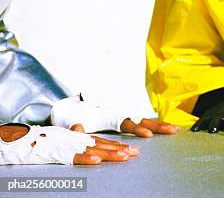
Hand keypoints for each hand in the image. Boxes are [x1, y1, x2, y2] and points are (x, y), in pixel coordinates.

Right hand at [0, 124, 138, 165]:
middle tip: (135, 154)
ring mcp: (67, 146)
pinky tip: (97, 161)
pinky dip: (85, 159)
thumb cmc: (40, 139)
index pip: (101, 141)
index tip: (132, 149)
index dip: (117, 145)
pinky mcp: (57, 153)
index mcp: (77, 137)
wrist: (19, 138)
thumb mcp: (60, 136)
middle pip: (101, 145)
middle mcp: (75, 140)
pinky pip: (73, 157)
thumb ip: (74, 135)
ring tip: (124, 157)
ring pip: (92, 150)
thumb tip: (82, 130)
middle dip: (119, 150)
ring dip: (108, 154)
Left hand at [52, 95, 178, 135]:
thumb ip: (78, 125)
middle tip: (173, 130)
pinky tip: (166, 128)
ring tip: (175, 129)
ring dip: (160, 125)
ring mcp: (124, 114)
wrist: (75, 101)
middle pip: (143, 120)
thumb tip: (78, 128)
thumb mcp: (74, 119)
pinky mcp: (125, 117)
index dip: (137, 128)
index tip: (147, 135)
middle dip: (158, 125)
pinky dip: (155, 125)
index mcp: (109, 114)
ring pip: (146, 120)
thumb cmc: (74, 112)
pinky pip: (143, 121)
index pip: (127, 122)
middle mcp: (120, 113)